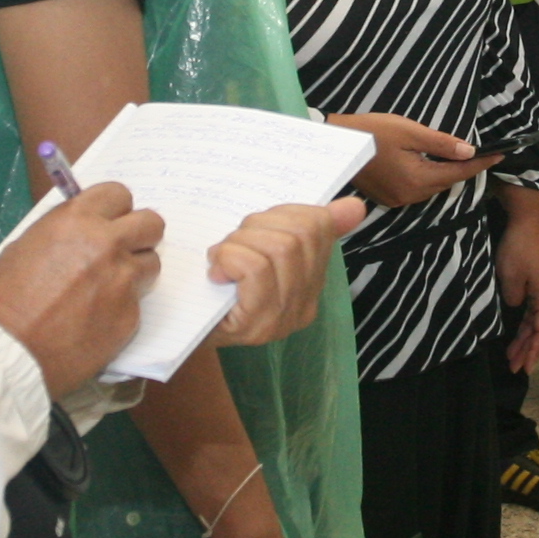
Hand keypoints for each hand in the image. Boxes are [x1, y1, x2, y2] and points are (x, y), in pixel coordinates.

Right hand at [0, 184, 168, 388]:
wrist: (9, 352)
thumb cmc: (3, 298)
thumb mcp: (25, 247)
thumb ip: (64, 233)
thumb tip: (84, 230)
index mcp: (77, 221)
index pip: (119, 194)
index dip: (115, 209)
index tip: (109, 220)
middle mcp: (107, 245)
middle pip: (151, 224)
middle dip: (140, 235)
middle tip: (122, 250)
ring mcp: (123, 282)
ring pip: (150, 264)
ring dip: (133, 272)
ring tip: (104, 290)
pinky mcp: (131, 317)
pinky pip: (136, 303)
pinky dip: (120, 309)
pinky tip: (94, 321)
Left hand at [211, 196, 366, 348]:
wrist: (182, 332)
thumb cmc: (219, 285)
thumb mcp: (261, 247)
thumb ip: (307, 227)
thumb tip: (356, 206)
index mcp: (312, 280)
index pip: (319, 225)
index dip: (284, 212)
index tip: (256, 226)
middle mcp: (305, 303)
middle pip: (300, 234)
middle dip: (258, 225)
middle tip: (232, 242)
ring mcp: (284, 317)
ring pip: (280, 248)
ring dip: (240, 242)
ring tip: (221, 258)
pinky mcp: (258, 325)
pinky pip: (256, 269)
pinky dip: (231, 259)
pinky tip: (217, 273)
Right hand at [340, 111, 492, 209]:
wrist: (336, 141)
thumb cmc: (373, 131)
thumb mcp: (410, 131)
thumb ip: (441, 143)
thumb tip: (469, 151)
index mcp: (417, 180)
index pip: (457, 173)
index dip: (479, 164)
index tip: (499, 155)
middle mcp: (410, 196)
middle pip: (445, 182)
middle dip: (462, 168)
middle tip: (479, 152)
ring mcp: (397, 200)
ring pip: (432, 187)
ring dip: (443, 173)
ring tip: (454, 156)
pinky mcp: (388, 198)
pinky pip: (417, 190)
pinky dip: (427, 177)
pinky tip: (427, 163)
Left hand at [497, 187, 538, 372]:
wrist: (529, 218)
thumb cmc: (520, 246)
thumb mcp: (510, 276)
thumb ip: (512, 298)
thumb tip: (514, 306)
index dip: (532, 351)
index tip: (524, 369)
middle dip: (526, 349)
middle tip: (514, 367)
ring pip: (534, 319)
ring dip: (524, 337)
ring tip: (512, 354)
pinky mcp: (538, 279)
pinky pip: (532, 308)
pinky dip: (524, 322)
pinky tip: (516, 329)